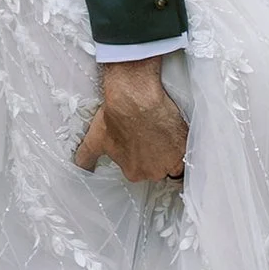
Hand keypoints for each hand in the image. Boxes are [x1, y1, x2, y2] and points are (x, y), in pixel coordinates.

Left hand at [72, 55, 187, 183]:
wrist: (134, 98)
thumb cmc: (115, 117)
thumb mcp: (96, 139)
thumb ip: (87, 157)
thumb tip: (80, 167)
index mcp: (134, 172)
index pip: (142, 170)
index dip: (143, 155)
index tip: (143, 144)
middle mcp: (153, 171)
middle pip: (159, 168)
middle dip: (158, 155)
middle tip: (154, 136)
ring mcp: (171, 160)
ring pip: (175, 163)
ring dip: (173, 153)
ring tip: (166, 136)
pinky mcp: (184, 146)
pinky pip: (189, 153)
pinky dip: (185, 146)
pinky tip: (178, 135)